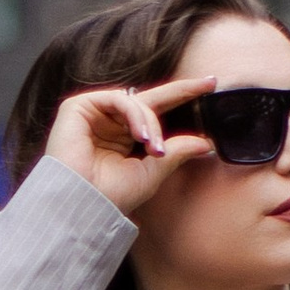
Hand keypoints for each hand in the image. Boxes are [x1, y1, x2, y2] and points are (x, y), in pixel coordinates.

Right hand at [45, 75, 217, 218]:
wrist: (82, 206)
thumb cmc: (111, 196)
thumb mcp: (152, 171)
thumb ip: (177, 152)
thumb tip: (207, 143)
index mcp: (126, 137)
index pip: (158, 109)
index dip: (183, 94)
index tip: (212, 83)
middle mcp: (111, 122)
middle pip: (150, 100)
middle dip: (179, 95)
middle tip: (204, 91)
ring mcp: (94, 113)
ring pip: (136, 101)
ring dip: (151, 122)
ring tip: (154, 147)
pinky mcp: (78, 108)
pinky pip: (118, 99)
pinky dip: (134, 114)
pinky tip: (140, 135)